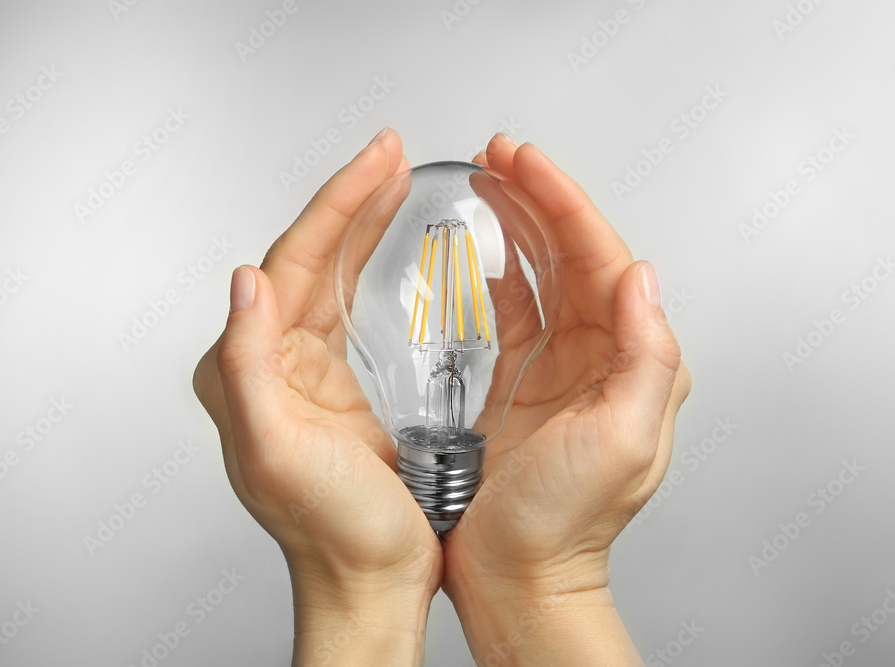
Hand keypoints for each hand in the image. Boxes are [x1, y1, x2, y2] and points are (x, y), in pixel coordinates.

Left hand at [193, 129, 439, 665]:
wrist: (368, 578)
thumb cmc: (329, 530)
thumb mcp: (275, 451)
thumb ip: (246, 366)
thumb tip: (246, 282)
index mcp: (247, 369)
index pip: (289, 263)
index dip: (335, 205)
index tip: (375, 164)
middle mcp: (268, 362)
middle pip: (310, 257)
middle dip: (352, 200)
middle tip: (390, 155)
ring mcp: (304, 370)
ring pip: (330, 274)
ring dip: (362, 224)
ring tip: (394, 181)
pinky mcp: (337, 383)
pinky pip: (351, 305)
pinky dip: (372, 266)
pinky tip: (391, 245)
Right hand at [442, 134, 690, 664]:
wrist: (517, 574)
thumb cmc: (564, 522)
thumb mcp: (623, 441)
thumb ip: (646, 357)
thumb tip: (642, 278)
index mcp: (628, 360)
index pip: (600, 257)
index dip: (562, 202)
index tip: (525, 164)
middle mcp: (596, 355)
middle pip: (569, 253)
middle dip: (536, 197)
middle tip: (498, 156)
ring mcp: (555, 364)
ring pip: (540, 273)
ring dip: (516, 224)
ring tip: (487, 183)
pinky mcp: (517, 380)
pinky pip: (512, 312)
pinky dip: (498, 275)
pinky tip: (484, 253)